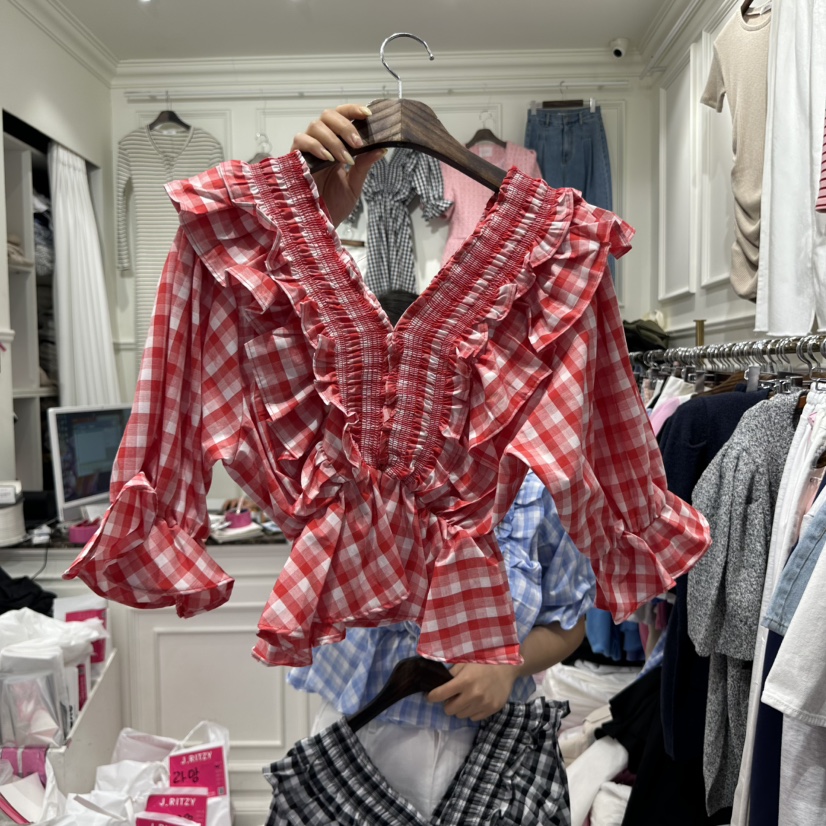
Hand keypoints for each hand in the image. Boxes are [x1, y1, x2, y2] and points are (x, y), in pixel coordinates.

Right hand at [291, 103, 385, 226]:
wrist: (321, 224)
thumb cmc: (335, 206)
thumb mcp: (354, 185)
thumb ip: (365, 165)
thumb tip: (381, 148)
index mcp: (336, 146)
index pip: (342, 117)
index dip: (353, 111)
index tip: (368, 114)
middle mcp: (321, 143)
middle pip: (328, 115)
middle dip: (345, 125)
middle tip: (357, 143)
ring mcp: (307, 150)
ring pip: (316, 126)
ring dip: (333, 139)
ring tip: (345, 158)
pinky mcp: (294, 159)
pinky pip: (301, 141)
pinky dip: (315, 146)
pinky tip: (327, 158)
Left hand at [426, 662, 518, 721]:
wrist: (507, 668)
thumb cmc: (483, 663)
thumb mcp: (465, 663)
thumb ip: (452, 673)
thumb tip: (439, 684)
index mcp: (464, 681)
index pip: (441, 694)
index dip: (432, 696)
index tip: (430, 696)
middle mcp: (473, 695)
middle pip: (450, 710)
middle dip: (447, 704)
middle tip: (451, 697)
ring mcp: (483, 704)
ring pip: (461, 715)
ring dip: (460, 708)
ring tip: (465, 698)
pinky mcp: (492, 709)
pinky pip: (474, 717)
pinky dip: (471, 711)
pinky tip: (475, 701)